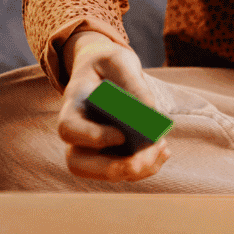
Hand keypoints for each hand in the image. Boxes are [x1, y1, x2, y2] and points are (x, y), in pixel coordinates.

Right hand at [57, 30, 171, 181]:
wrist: (104, 71)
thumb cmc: (108, 64)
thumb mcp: (117, 60)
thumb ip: (131, 80)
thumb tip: (150, 109)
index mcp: (72, 106)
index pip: (68, 129)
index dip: (91, 137)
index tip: (120, 135)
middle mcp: (77, 133)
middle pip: (78, 163)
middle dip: (110, 169)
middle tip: (138, 163)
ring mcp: (92, 148)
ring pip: (105, 173)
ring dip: (135, 170)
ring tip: (161, 149)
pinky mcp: (112, 153)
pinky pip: (125, 170)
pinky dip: (147, 165)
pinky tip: (164, 149)